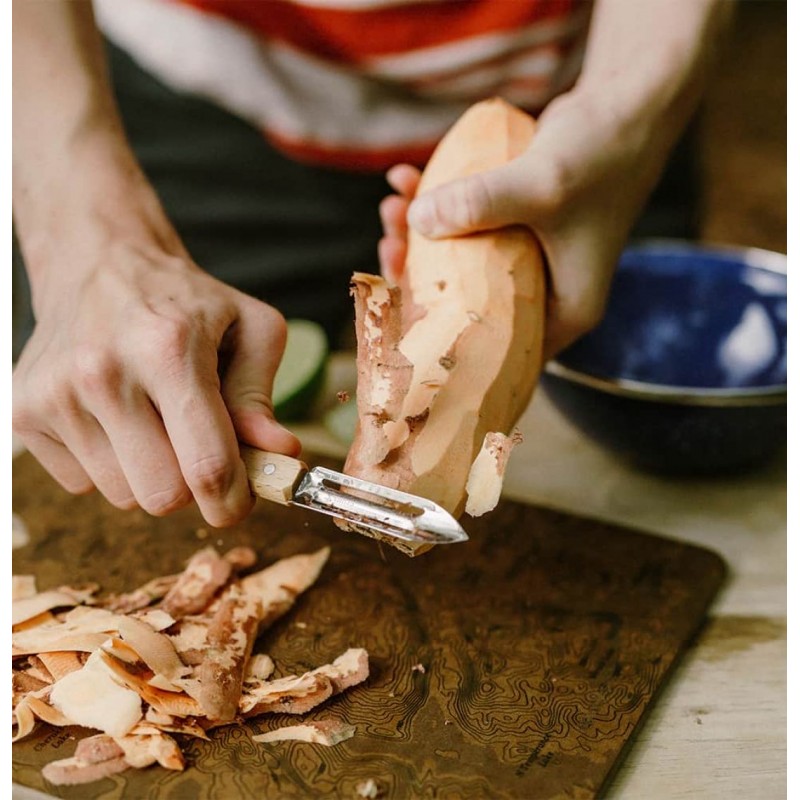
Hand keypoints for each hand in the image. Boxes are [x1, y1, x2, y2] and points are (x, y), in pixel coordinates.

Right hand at [12, 242, 299, 526]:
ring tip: (153, 420)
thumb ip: (260, 397)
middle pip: (162, 496)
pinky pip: (81, 484)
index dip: (232, 503)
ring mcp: (55, 395)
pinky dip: (109, 465)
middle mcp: (102, 373)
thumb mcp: (250, 329)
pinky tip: (115, 417)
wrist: (100, 263)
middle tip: (201, 453)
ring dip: (149, 475)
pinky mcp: (22, 411)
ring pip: (122, 497)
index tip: (240, 504)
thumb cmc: (186, 301)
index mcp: (169, 349)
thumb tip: (281, 454)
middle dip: (192, 489)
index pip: (206, 466)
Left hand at [378, 89, 675, 359]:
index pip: (492, 350)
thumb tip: (416, 221)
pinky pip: (469, 228)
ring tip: (393, 204)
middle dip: (420, 274)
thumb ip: (480, 204)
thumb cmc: (600, 156)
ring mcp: (529, 261)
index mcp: (560, 314)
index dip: (440, 337)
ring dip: (422, 234)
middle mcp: (544, 295)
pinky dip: (440, 205)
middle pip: (468, 304)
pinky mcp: (517, 228)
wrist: (629, 108)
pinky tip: (410, 175)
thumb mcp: (541, 186)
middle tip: (389, 244)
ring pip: (463, 263)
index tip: (398, 305)